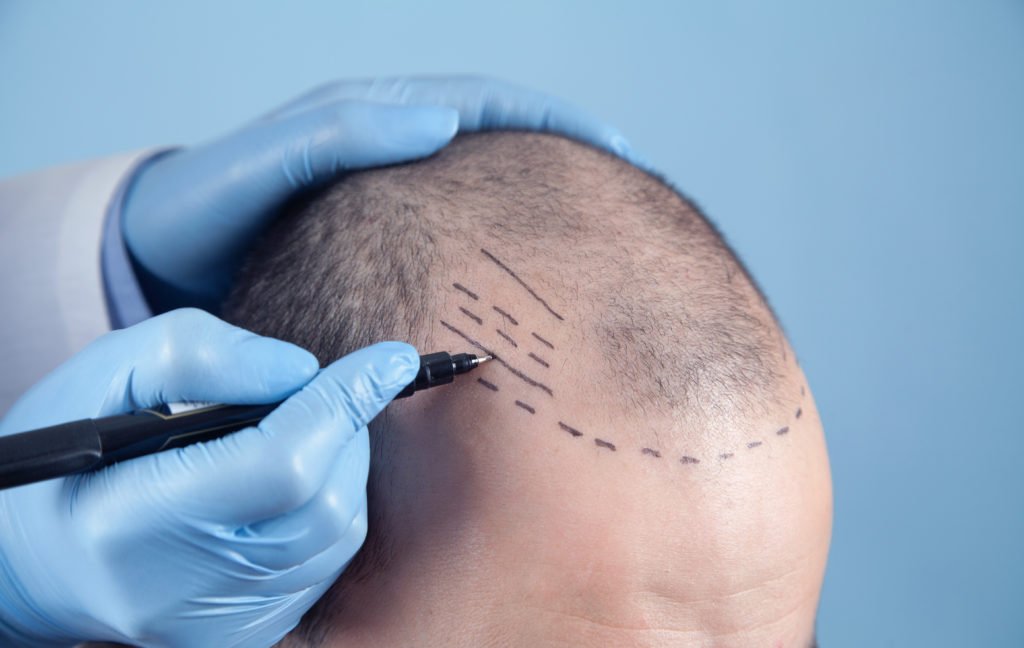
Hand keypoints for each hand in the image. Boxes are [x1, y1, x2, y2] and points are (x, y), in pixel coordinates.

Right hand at [0, 309, 417, 646]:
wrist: (30, 566)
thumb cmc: (64, 461)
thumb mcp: (104, 378)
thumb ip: (199, 355)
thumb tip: (300, 370)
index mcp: (134, 523)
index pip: (282, 463)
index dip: (344, 402)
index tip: (393, 358)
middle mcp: (183, 591)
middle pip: (325, 502)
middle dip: (345, 430)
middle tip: (327, 392)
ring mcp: (220, 624)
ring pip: (339, 533)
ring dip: (344, 466)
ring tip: (304, 430)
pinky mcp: (245, 635)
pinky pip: (325, 562)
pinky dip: (330, 506)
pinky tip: (294, 480)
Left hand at [122, 76, 636, 312]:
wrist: (161, 254)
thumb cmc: (208, 206)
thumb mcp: (267, 161)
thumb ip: (342, 132)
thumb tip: (441, 120)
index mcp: (375, 115)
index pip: (486, 103)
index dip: (556, 124)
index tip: (619, 154)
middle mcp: (392, 145)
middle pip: (501, 140)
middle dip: (569, 159)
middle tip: (635, 197)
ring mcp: (390, 191)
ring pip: (484, 187)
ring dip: (542, 201)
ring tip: (600, 236)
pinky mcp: (377, 236)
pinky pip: (455, 231)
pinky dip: (500, 242)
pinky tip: (525, 277)